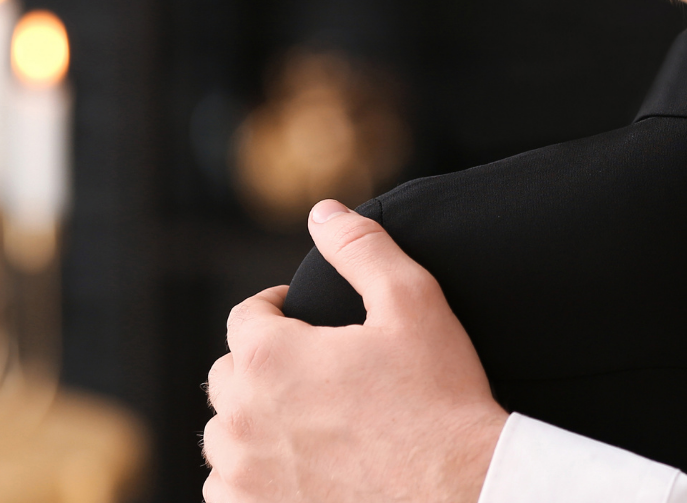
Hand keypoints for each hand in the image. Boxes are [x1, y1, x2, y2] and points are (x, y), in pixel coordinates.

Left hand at [202, 199, 509, 502]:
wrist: (462, 494)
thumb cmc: (440, 402)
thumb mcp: (412, 303)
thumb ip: (361, 248)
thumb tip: (323, 211)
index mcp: (267, 357)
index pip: (245, 317)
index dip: (276, 312)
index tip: (303, 321)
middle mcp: (240, 418)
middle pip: (229, 377)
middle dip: (263, 367)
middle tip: (314, 374)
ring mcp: (243, 475)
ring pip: (225, 437)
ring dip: (253, 424)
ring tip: (306, 423)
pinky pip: (228, 490)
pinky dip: (251, 478)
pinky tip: (296, 470)